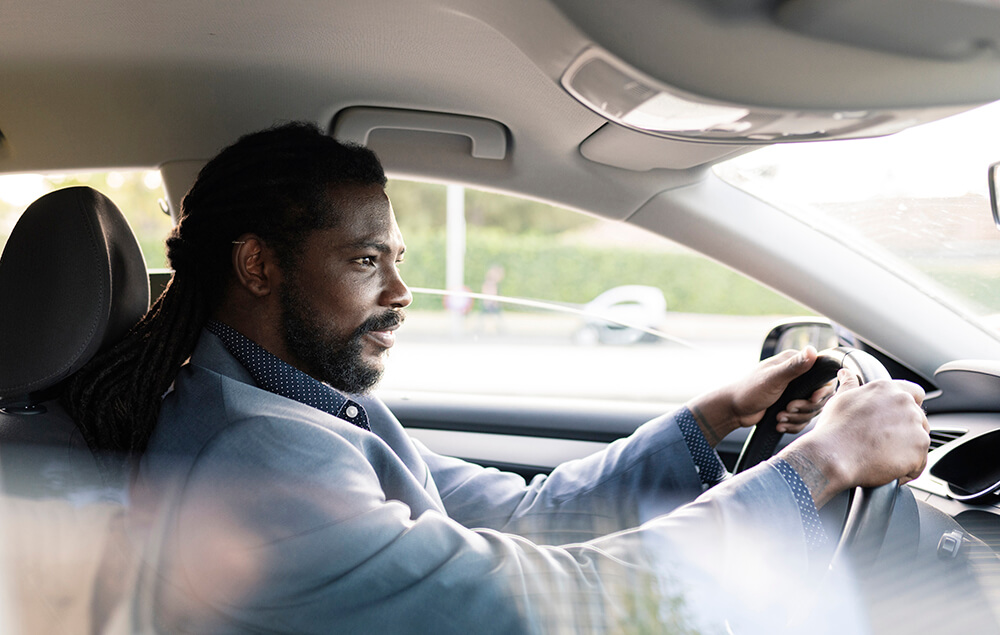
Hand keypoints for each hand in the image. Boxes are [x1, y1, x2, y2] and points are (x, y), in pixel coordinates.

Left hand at [687, 347, 833, 445]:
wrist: (733, 410)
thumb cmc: (749, 390)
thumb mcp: (773, 378)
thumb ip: (794, 367)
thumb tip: (812, 350)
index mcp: (794, 363)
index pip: (823, 376)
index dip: (822, 390)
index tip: (813, 399)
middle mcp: (796, 377)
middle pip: (819, 398)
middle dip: (804, 408)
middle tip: (788, 408)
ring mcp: (794, 393)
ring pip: (811, 411)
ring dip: (796, 418)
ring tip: (779, 417)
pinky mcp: (790, 407)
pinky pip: (802, 421)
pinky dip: (792, 425)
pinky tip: (778, 424)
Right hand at [779, 369, 929, 507]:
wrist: (833, 455)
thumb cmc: (834, 429)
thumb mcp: (839, 400)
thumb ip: (849, 385)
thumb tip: (845, 373)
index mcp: (887, 389)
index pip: (914, 393)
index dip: (907, 408)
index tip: (895, 421)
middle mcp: (905, 404)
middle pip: (919, 420)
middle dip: (905, 433)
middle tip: (881, 444)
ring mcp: (915, 426)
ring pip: (919, 442)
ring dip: (906, 452)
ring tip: (881, 459)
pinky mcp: (919, 450)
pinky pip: (919, 463)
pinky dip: (907, 470)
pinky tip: (887, 470)